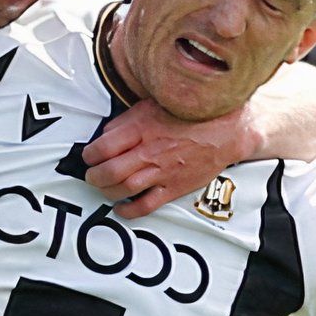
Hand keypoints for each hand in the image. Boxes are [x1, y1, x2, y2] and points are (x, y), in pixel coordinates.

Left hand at [83, 100, 255, 217]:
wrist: (227, 129)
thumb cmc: (192, 114)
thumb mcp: (153, 105)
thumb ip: (127, 121)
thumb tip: (104, 135)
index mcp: (142, 128)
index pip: (102, 146)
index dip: (89, 154)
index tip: (88, 156)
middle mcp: (150, 151)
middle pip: (109, 171)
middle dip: (93, 176)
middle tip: (91, 175)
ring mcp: (162, 172)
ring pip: (123, 189)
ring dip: (106, 191)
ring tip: (103, 187)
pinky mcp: (174, 188)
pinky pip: (146, 205)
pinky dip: (129, 210)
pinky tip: (121, 207)